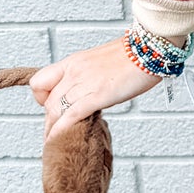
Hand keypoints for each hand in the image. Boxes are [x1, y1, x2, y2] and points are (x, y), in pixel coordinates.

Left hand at [30, 38, 160, 143]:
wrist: (152, 48)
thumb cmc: (135, 55)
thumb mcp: (102, 63)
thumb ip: (90, 78)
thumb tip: (88, 95)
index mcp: (74, 61)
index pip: (40, 81)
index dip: (41, 98)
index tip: (50, 107)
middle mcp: (74, 71)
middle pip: (48, 101)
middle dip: (49, 120)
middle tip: (56, 132)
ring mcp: (85, 82)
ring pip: (55, 110)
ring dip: (52, 129)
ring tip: (54, 144)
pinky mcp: (99, 95)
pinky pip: (71, 115)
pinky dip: (61, 130)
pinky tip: (58, 140)